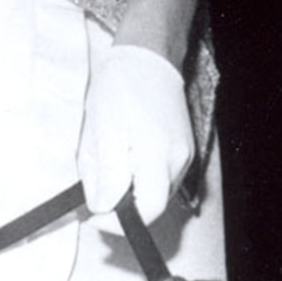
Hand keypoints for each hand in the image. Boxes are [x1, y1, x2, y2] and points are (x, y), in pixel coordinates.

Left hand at [78, 44, 194, 226]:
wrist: (148, 58)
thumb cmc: (120, 88)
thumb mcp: (101, 130)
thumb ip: (105, 173)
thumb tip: (102, 207)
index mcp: (157, 153)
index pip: (149, 210)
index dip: (120, 222)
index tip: (96, 216)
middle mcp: (178, 158)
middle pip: (153, 205)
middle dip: (123, 207)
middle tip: (96, 195)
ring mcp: (185, 154)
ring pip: (157, 192)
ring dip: (132, 192)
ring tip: (110, 167)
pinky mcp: (185, 150)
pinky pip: (163, 177)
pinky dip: (142, 178)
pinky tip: (126, 157)